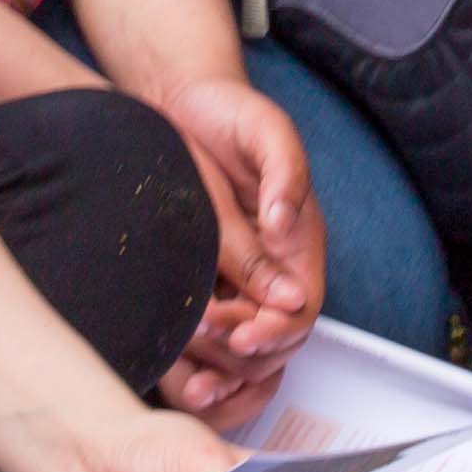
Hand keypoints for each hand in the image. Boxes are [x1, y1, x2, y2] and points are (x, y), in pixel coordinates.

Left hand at [149, 69, 326, 412]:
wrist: (180, 101)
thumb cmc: (229, 109)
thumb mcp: (266, 129)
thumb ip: (286, 175)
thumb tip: (284, 225)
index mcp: (296, 238)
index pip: (301, 306)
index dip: (276, 329)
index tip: (241, 335)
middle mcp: (271, 263)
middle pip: (273, 338)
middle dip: (244, 356)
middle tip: (204, 346)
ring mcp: (236, 273)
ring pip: (241, 345)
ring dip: (219, 367)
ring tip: (188, 370)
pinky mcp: (203, 275)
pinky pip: (208, 330)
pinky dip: (195, 354)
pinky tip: (171, 358)